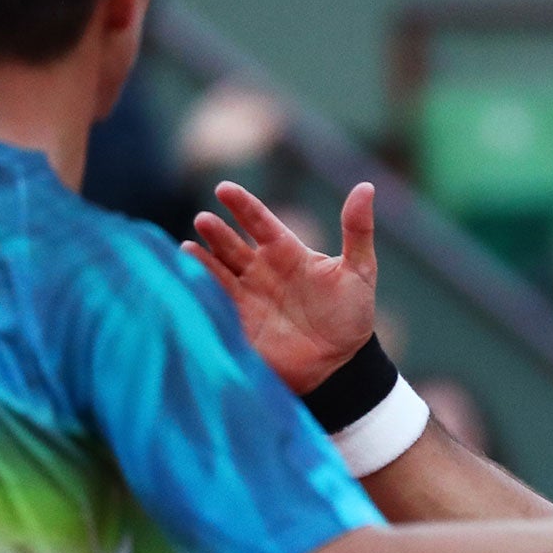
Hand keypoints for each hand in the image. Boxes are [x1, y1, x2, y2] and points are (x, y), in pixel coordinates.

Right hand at [186, 181, 378, 393]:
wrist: (340, 365)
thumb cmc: (351, 315)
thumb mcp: (360, 271)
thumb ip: (358, 231)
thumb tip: (366, 187)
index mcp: (286, 251)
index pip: (259, 221)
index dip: (242, 205)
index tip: (224, 190)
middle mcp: (260, 269)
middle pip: (231, 244)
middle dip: (216, 233)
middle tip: (204, 220)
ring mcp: (246, 296)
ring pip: (216, 271)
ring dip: (201, 260)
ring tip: (187, 249)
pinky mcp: (238, 323)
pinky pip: (214, 304)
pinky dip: (199, 293)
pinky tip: (186, 282)